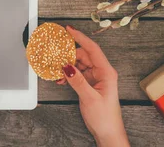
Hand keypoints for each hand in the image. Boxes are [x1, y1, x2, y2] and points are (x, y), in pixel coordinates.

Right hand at [58, 25, 128, 146]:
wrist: (108, 132)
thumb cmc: (105, 117)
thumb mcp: (90, 98)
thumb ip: (78, 81)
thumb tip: (67, 66)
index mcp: (106, 72)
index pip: (92, 49)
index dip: (80, 38)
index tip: (69, 30)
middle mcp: (102, 72)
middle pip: (83, 55)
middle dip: (69, 55)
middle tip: (55, 56)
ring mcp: (96, 78)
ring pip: (79, 64)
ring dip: (67, 66)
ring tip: (56, 72)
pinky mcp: (90, 84)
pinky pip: (77, 73)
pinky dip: (68, 75)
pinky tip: (61, 80)